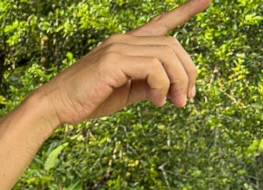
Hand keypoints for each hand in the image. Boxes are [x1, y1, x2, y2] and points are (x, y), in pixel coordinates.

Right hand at [38, 0, 209, 125]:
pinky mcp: (113, 60)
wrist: (55, 106)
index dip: (185, 11)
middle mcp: (122, 40)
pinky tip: (156, 101)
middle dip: (187, 72)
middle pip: (173, 45)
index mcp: (125, 45)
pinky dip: (162, 86)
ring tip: (175, 103)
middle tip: (187, 98)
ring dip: (178, 81)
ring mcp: (118, 47)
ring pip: (167, 55)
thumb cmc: (87, 100)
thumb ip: (147, 85)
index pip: (160, 23)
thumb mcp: (124, 92)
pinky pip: (154, 68)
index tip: (207, 0)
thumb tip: (170, 88)